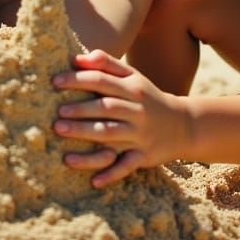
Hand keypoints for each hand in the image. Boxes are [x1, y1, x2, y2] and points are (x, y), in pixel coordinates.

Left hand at [52, 49, 190, 186]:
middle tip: (57, 114)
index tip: (55, 82)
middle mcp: (137, 111)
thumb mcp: (133, 77)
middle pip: (105, 108)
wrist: (184, 125)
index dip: (78, 80)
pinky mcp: (144, 156)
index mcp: (133, 89)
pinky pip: (126, 166)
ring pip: (110, 135)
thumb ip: (107, 64)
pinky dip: (111, 174)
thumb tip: (77, 58)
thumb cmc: (148, 98)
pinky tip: (93, 181)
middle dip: (80, 110)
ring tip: (61, 133)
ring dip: (85, 134)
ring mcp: (141, 135)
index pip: (102, 81)